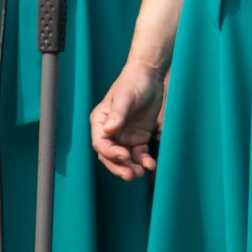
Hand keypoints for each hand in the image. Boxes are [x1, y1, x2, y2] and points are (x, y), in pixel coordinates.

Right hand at [88, 60, 166, 180]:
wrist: (150, 76)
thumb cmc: (133, 82)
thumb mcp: (125, 96)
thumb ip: (118, 114)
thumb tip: (109, 130)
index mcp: (101, 122)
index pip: (100, 143)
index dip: (111, 153)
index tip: (125, 155)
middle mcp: (111, 132)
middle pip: (110, 156)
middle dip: (119, 167)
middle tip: (130, 175)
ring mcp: (125, 136)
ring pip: (124, 158)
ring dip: (131, 167)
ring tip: (140, 173)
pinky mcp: (139, 137)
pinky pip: (139, 154)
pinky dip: (144, 161)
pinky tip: (151, 165)